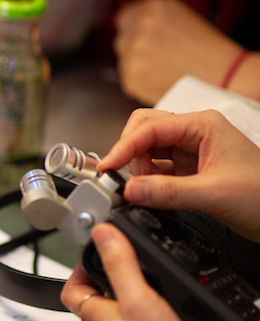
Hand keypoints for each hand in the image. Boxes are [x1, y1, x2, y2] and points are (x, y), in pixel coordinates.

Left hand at [62, 224, 225, 320]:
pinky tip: (171, 307)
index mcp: (99, 315)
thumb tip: (102, 234)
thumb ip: (120, 266)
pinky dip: (157, 311)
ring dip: (136, 293)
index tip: (94, 252)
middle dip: (110, 277)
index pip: (72, 291)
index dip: (78, 270)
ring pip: (125, 309)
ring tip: (150, 278)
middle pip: (99, 297)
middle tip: (124, 259)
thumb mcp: (138, 298)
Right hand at [98, 109, 259, 242]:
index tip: (107, 167)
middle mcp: (194, 133)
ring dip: (140, 170)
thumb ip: (168, 192)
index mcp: (202, 126)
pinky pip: (157, 169)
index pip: (149, 128)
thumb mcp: (213, 194)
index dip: (124, 147)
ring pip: (148, 151)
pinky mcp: (189, 169)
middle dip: (130, 155)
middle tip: (124, 178)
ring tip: (145, 190)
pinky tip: (153, 195)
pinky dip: (149, 181)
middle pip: (144, 132)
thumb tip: (131, 190)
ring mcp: (191, 151)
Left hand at [114, 0, 259, 103]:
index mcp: (152, 7)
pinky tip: (162, 79)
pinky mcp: (131, 77)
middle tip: (161, 57)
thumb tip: (125, 25)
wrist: (222, 75)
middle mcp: (139, 26)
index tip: (145, 39)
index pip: (124, 17)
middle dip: (136, 48)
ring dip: (138, 65)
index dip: (134, 30)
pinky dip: (142, 81)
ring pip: (125, 60)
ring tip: (165, 69)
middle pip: (123, 39)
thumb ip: (150, 17)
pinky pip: (128, 79)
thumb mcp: (179, 15)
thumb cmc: (205, 46)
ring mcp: (132, 52)